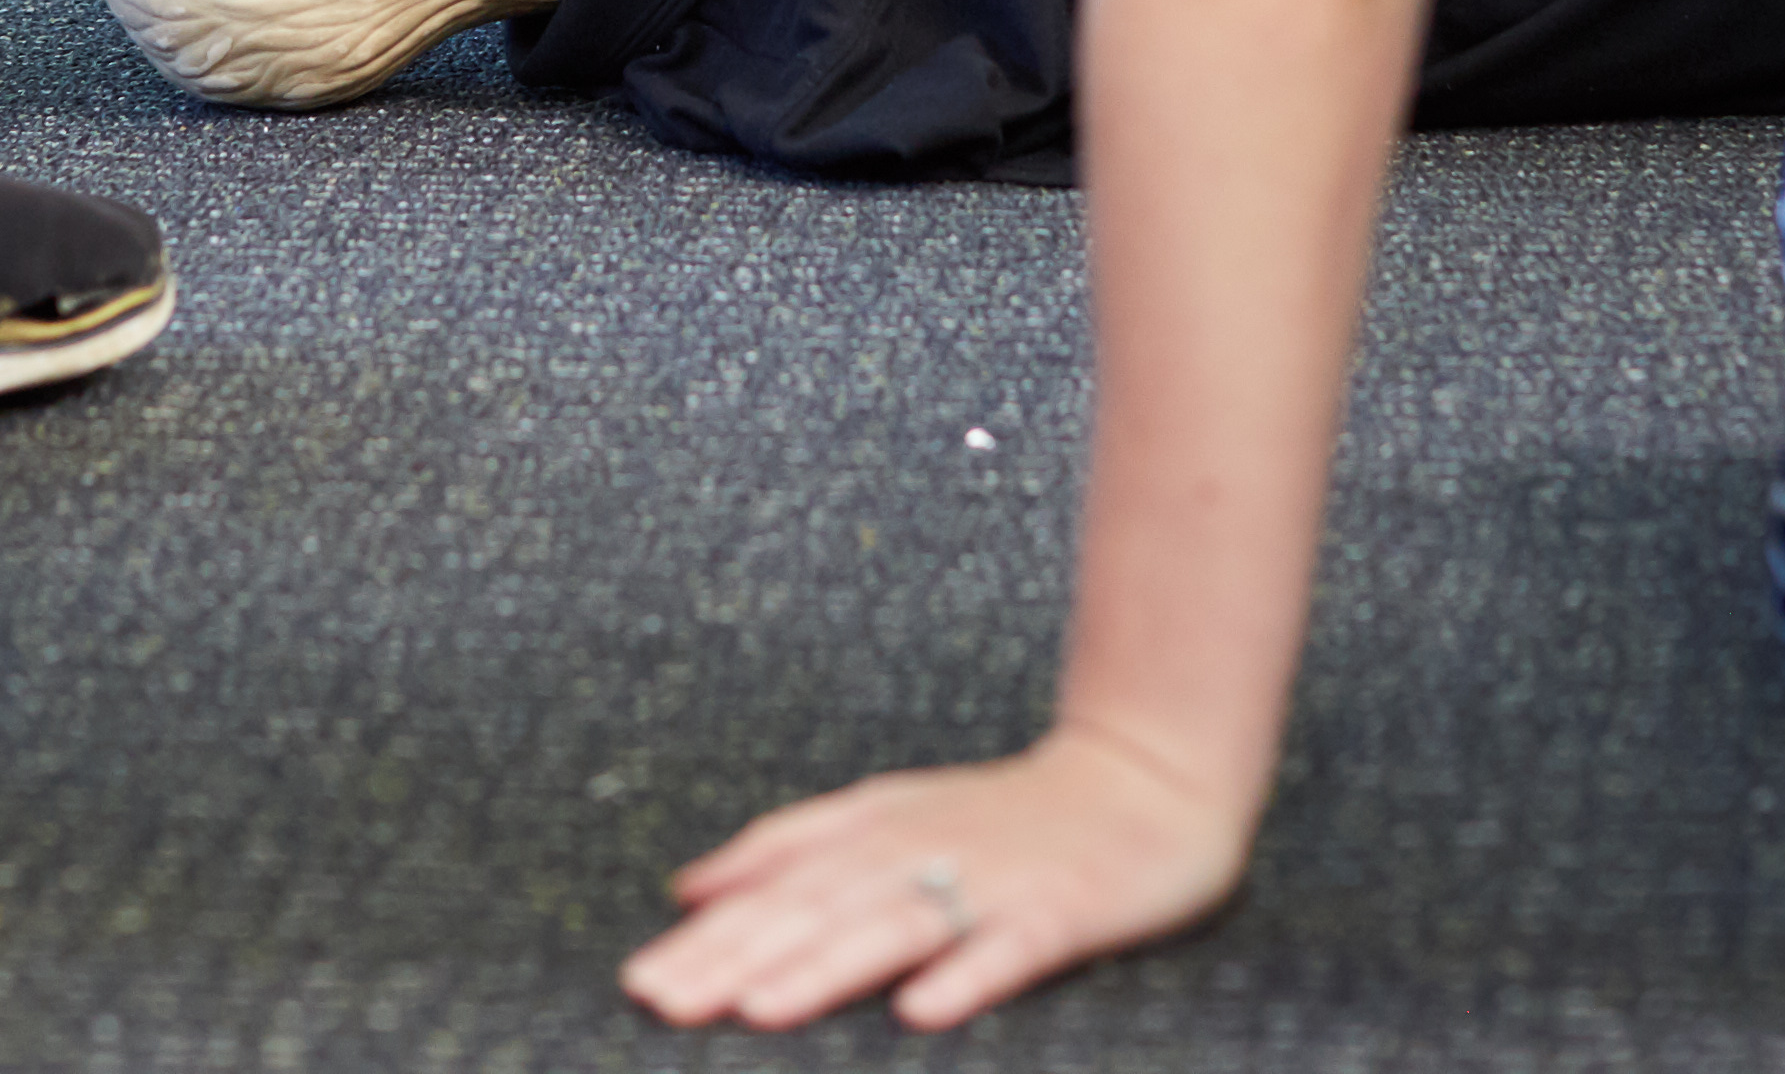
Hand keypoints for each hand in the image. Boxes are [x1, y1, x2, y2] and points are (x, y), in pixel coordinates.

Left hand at [622, 722, 1250, 1033]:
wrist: (1145, 774)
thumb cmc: (1004, 812)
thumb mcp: (885, 814)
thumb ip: (788, 848)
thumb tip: (687, 888)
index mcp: (871, 832)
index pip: (775, 889)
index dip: (707, 938)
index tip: (639, 984)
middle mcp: (919, 851)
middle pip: (815, 910)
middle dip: (736, 959)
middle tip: (665, 1003)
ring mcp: (991, 880)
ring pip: (893, 928)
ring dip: (825, 968)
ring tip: (760, 1008)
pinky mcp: (1061, 909)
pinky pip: (1009, 949)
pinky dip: (966, 976)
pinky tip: (923, 1011)